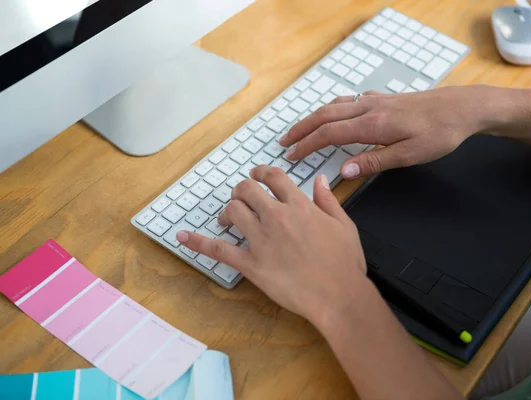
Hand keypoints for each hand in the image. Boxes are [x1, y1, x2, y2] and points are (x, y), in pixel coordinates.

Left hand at [176, 166, 367, 323]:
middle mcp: (277, 217)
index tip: (257, 174)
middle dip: (242, 190)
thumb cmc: (344, 263)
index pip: (273, 177)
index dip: (262, 172)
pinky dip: (197, 242)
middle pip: (247, 189)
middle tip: (241, 198)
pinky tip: (182, 237)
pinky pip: (218, 250)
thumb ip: (328, 199)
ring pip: (232, 211)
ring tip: (227, 217)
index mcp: (300, 206)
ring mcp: (261, 240)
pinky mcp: (250, 264)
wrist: (338, 295)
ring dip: (227, 210)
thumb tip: (319, 179)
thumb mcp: (344, 225)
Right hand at [280, 85, 493, 178]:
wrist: (463, 107)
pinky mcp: (384, 99)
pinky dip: (332, 108)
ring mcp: (376, 101)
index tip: (292, 156)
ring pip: (334, 106)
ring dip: (313, 118)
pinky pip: (349, 101)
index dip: (307, 145)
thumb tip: (343, 171)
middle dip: (301, 129)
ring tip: (300, 130)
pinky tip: (333, 113)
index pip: (329, 134)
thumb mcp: (409, 155)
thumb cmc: (440, 133)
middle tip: (285, 143)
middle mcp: (369, 109)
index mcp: (373, 125)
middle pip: (325, 116)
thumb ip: (374, 162)